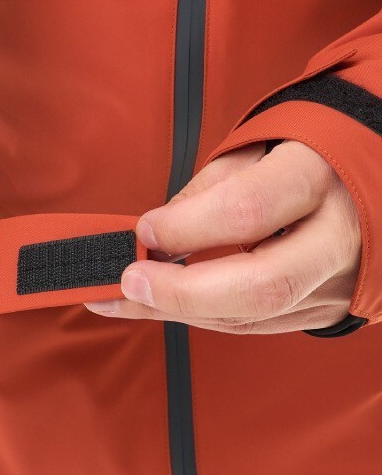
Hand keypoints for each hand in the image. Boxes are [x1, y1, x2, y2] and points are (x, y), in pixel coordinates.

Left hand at [85, 140, 361, 332]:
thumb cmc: (309, 156)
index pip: (249, 211)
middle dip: (181, 293)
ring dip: (176, 312)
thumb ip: (204, 193)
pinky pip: (256, 324)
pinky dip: (201, 315)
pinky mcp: (329, 310)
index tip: (143, 231)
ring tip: (118, 301)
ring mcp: (340, 283)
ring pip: (251, 315)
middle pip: (261, 286)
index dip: (187, 228)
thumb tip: (153, 235)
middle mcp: (339, 239)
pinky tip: (159, 306)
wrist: (376, 178)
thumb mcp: (258, 150)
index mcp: (321, 178)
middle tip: (126, 284)